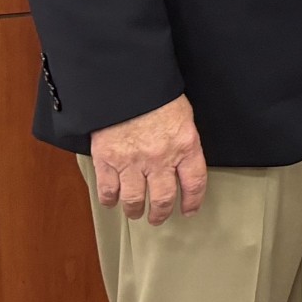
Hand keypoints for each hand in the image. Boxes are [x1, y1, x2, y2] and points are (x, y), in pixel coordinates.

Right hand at [90, 94, 207, 224]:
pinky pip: (108, 189)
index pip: (194, 182)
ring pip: (134, 199)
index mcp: (185, 145)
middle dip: (160, 212)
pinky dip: (109, 199)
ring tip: (135, 212)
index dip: (192, 200)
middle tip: (157, 217)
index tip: (188, 210)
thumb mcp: (183, 116)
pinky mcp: (107, 160)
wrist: (126, 84)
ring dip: (135, 209)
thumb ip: (183, 141)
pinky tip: (111, 201)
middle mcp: (160, 158)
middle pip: (163, 198)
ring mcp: (132, 162)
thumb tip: (183, 161)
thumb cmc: (156, 95)